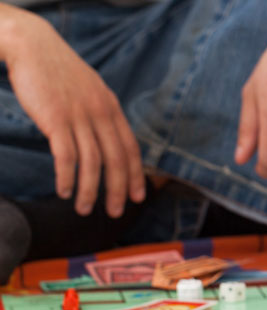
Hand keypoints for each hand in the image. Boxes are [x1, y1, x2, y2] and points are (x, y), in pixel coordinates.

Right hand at [2, 12, 144, 216]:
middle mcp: (101, 113)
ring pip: (92, 163)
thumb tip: (107, 138)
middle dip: (118, 190)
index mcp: (111, 108)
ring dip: (90, 190)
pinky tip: (63, 191)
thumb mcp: (89, 91)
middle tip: (115, 212)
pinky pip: (66, 156)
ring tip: (84, 209)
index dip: (135, 175)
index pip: (131, 148)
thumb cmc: (59, 72)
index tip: (137, 197)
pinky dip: (67, 177)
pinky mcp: (56, 119)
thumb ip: (100, 114)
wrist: (34, 46)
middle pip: (116, 160)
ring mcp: (79, 116)